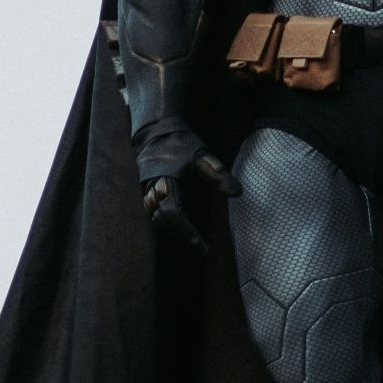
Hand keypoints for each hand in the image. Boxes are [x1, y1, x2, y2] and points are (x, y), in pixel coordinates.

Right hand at [135, 120, 241, 254]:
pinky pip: (153, 215)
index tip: (201, 245)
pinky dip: (167, 225)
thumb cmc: (181, 143)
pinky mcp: (145, 193)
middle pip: (163, 220)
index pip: (174, 212)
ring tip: (194, 244)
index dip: (186, 230)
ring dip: (173, 233)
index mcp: (166, 180)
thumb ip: (218, 174)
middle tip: (202, 250)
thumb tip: (238, 193)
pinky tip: (181, 231)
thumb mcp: (202, 156)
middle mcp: (152, 189)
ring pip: (156, 219)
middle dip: (181, 237)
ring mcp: (146, 192)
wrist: (154, 132)